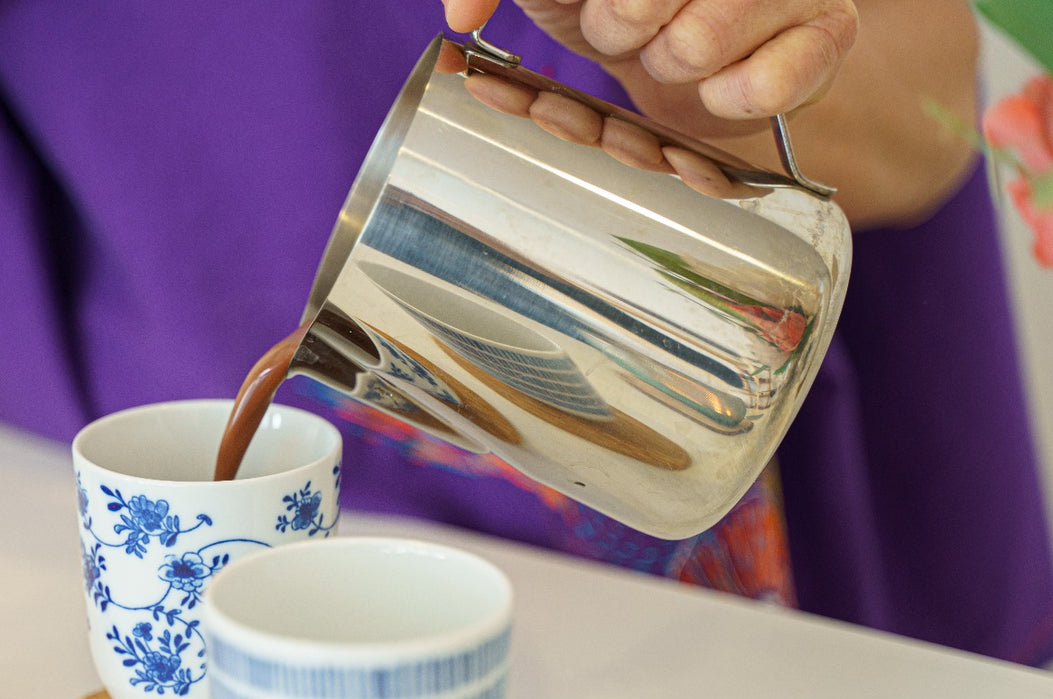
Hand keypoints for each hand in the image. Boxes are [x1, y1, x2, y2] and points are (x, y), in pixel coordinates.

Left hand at [442, 0, 856, 138]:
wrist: (690, 59)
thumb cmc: (612, 6)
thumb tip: (458, 21)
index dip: (603, 14)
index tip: (592, 13)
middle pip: (640, 7)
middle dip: (619, 33)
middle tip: (631, 32)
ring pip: (697, 47)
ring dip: (668, 71)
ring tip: (673, 56)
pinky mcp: (826, 33)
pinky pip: (762, 88)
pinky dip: (723, 102)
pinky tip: (716, 87)